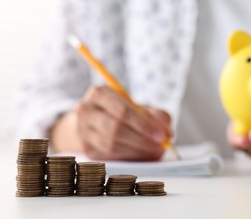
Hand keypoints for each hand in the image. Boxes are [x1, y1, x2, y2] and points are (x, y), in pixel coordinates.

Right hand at [50, 86, 170, 160]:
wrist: (98, 121)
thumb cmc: (125, 112)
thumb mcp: (142, 108)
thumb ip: (157, 116)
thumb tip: (167, 133)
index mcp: (100, 93)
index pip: (123, 110)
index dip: (144, 124)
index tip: (163, 135)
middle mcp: (86, 110)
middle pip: (115, 128)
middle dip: (142, 140)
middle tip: (161, 147)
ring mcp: (82, 130)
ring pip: (110, 144)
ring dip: (137, 151)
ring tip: (155, 151)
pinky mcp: (86, 148)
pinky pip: (108, 156)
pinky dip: (128, 157)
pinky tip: (142, 155)